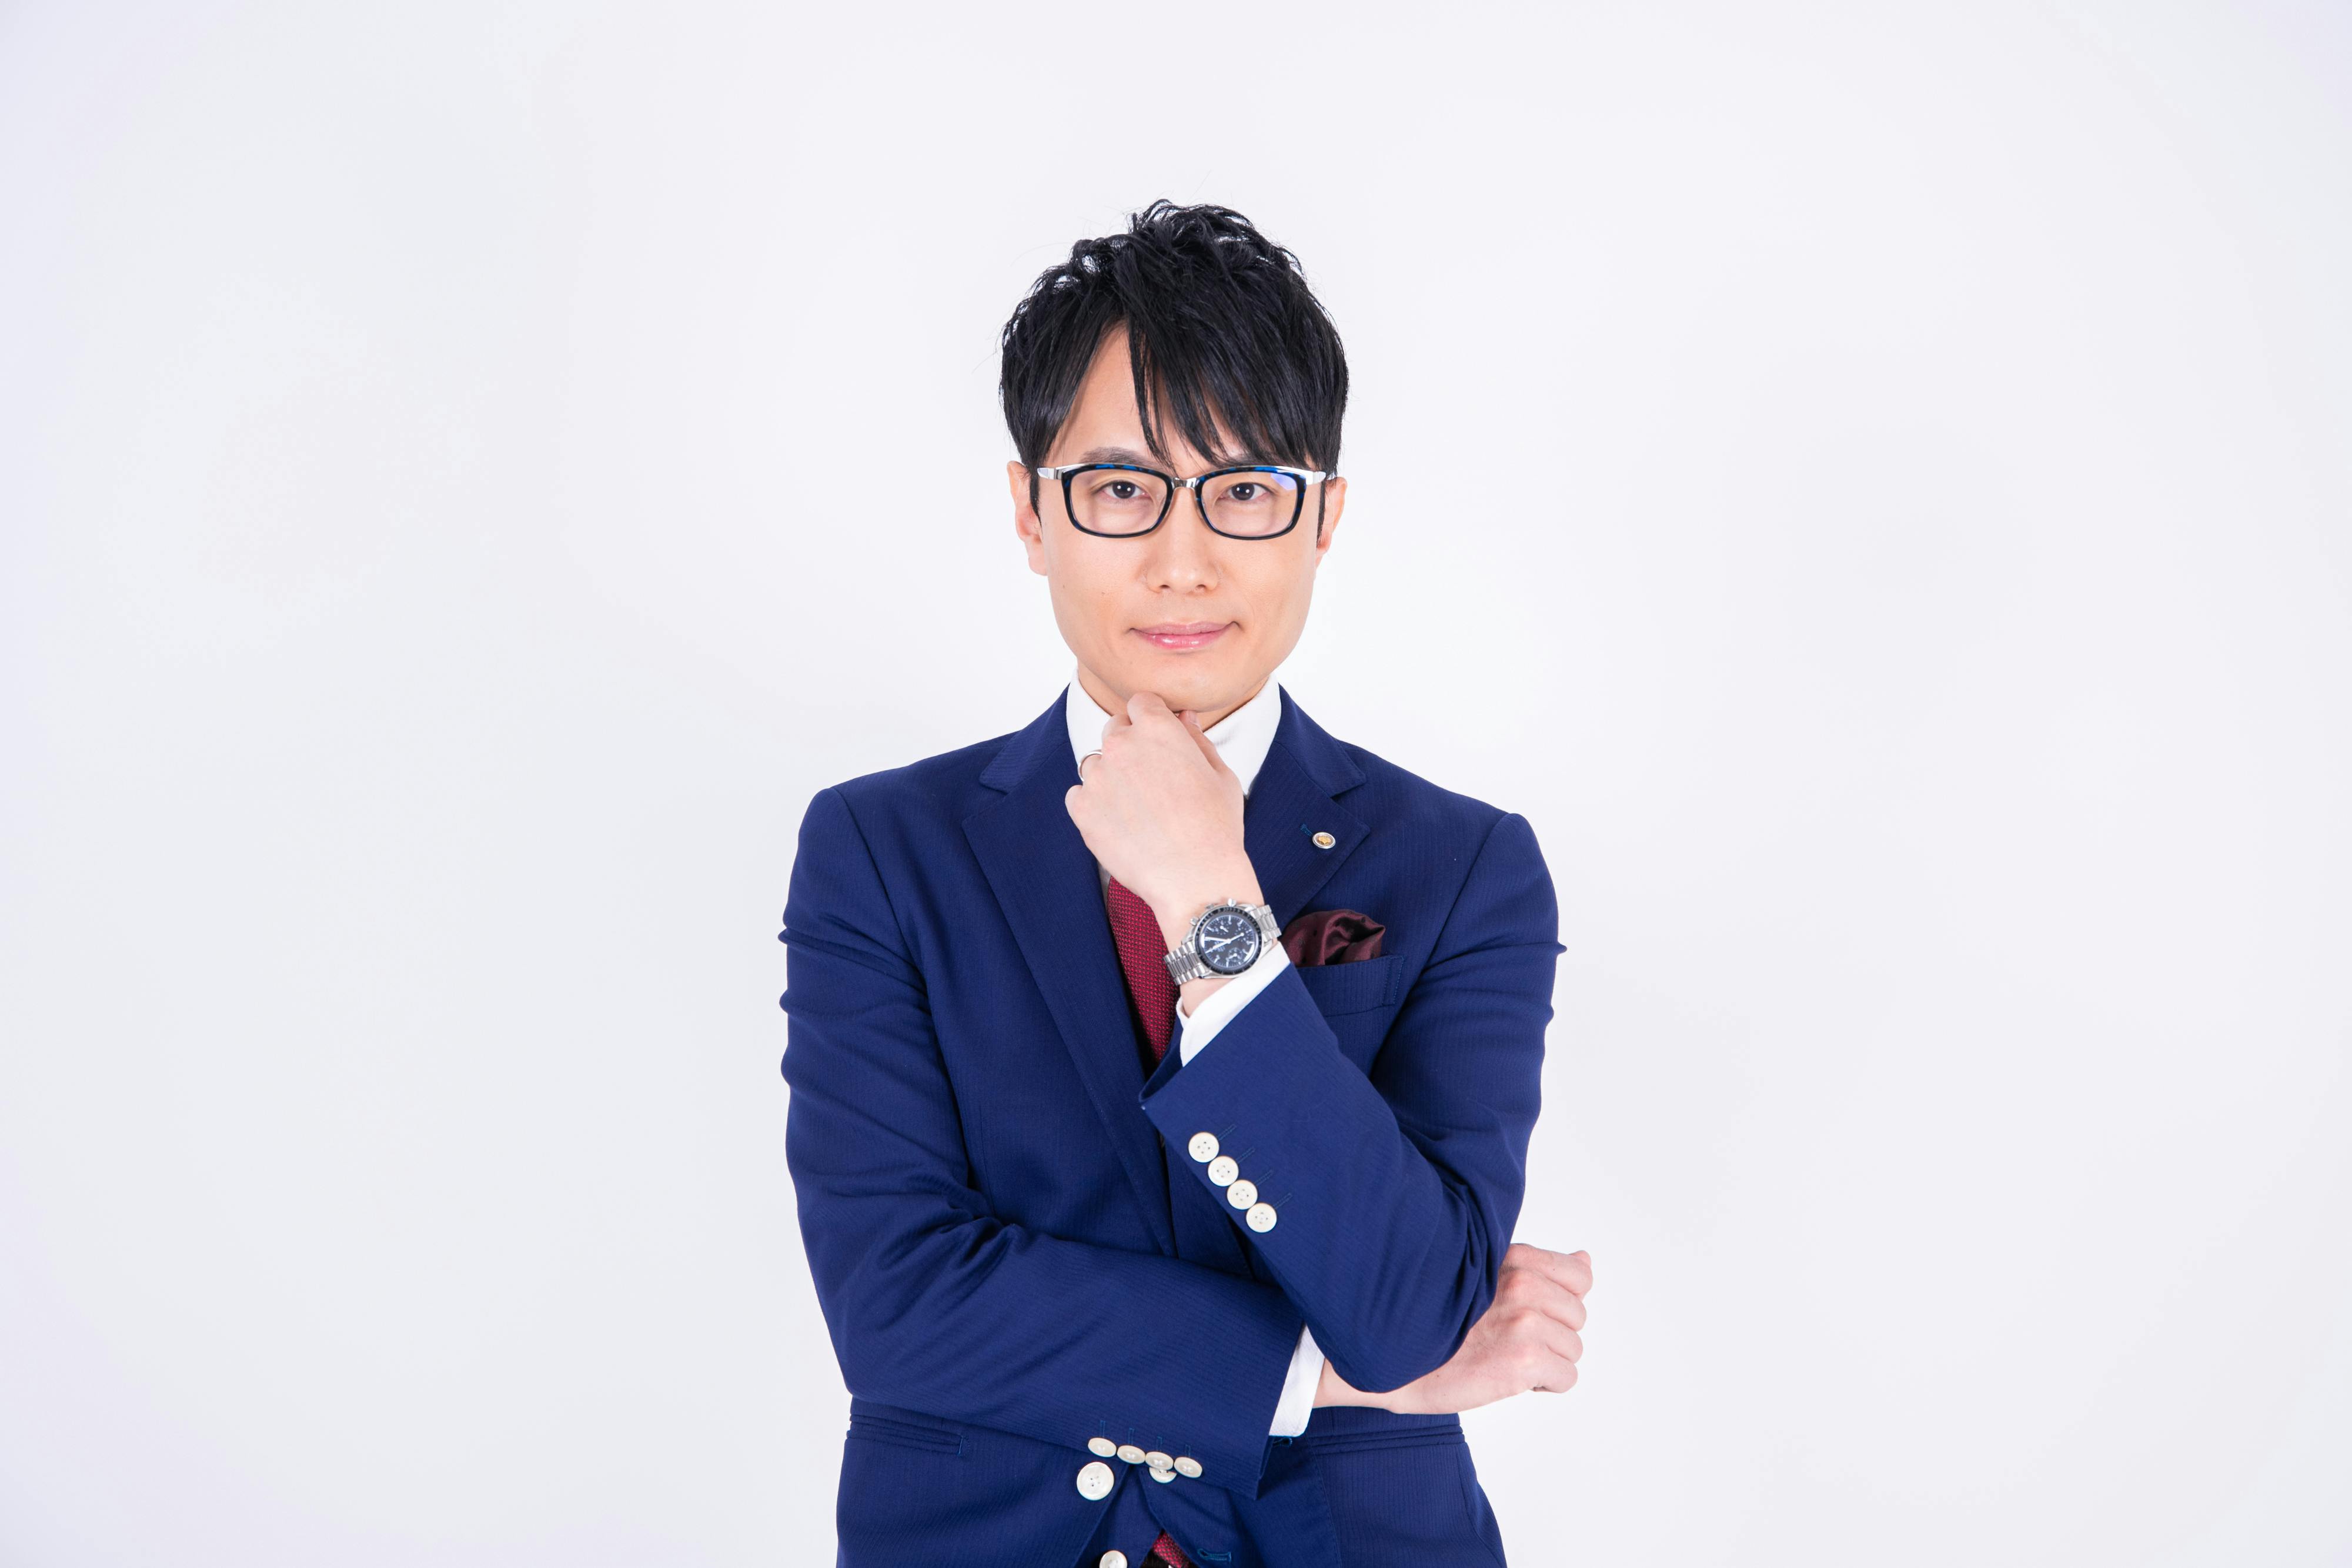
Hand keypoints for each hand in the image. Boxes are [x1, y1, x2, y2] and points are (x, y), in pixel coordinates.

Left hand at [1064, 690, 1262, 946]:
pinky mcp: (1081, 808)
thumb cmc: (1216, 828)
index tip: (1158, 738)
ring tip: (1137, 807)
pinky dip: (1093, 805)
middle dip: (1130, 745)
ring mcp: (1097, 777)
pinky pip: (1079, 795)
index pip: (1140, 702)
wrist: (1194, 878)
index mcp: (1157, 728)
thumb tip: (1183, 719)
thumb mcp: (1220, 775)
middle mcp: (1121, 745)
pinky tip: (1119, 823)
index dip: (1151, 718)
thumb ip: (1197, 740)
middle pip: (1115, 729)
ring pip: (1095, 763)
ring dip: (1110, 776)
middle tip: (1151, 779)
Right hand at [1316, 1244, 1591, 1414]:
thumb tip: (1585, 1260)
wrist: (1391, 1357)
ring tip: (1502, 1355)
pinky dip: (1542, 1384)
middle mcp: (1523, 1284)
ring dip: (1544, 1360)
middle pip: (1576, 1317)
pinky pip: (1566, 1378)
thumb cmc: (1432, 1318)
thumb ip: (1538, 1269)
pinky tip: (1507, 1376)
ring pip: (1572, 1349)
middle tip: (1506, 1338)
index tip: (1531, 1312)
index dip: (1560, 1301)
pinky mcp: (1524, 1360)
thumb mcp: (1485, 1276)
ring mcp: (1525, 1322)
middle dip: (1550, 1333)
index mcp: (1513, 1259)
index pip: (1578, 1276)